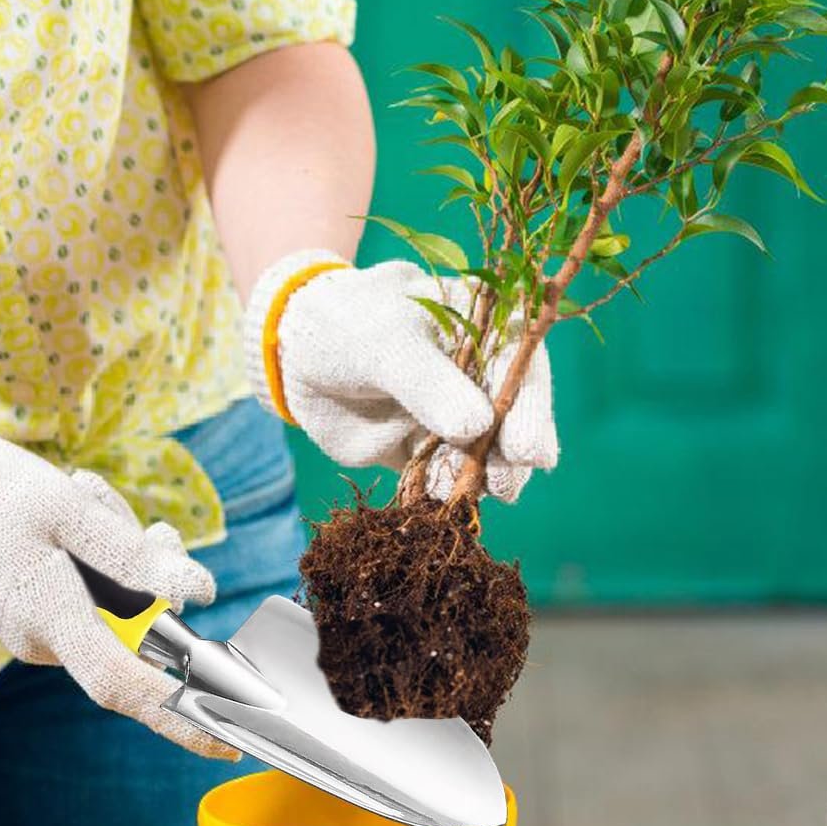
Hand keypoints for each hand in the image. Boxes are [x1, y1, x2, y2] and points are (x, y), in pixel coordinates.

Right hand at [0, 411, 233, 758]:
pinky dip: (102, 561)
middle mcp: (44, 640)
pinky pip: (90, 597)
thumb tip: (193, 595)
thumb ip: (131, 556)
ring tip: (90, 502)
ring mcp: (35, 630)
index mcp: (51, 620)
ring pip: (115, 607)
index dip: (179, 718)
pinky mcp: (33, 613)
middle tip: (156, 533)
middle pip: (135, 630)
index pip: (123, 686)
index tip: (228, 739)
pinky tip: (83, 516)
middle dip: (158, 584)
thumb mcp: (67, 509)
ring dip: (126, 561)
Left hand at [244, 250, 557, 501]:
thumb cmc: (346, 324)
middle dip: (513, 456)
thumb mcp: (385, 343)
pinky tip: (437, 501)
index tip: (529, 451)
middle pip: (513, 419)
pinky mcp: (425, 450)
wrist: (295, 352)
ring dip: (480, 479)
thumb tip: (477, 428)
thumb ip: (428, 383)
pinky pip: (442, 477)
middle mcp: (479, 376)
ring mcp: (454, 416)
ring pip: (484, 455)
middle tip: (508, 485)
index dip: (531, 410)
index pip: (522, 367)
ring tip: (468, 495)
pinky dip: (443, 492)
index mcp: (486, 328)